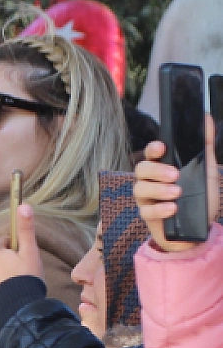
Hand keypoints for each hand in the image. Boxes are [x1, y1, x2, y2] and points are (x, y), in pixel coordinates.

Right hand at [135, 120, 218, 252]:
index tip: (162, 147)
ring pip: (140, 190)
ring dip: (158, 190)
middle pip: (140, 170)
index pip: (150, 154)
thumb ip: (205, 145)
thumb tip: (206, 118)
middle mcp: (149, 182)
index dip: (153, 149)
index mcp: (161, 168)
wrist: (197, 229)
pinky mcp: (148, 217)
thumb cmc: (197, 197)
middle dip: (156, 171)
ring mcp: (146, 200)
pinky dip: (160, 209)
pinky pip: (146, 211)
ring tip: (177, 192)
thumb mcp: (206, 170)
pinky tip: (173, 208)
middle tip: (175, 175)